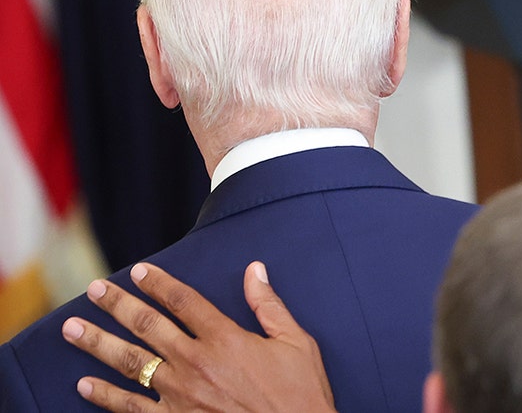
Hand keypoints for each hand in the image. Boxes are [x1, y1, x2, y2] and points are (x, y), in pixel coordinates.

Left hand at [61, 261, 335, 412]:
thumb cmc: (300, 395)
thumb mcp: (296, 343)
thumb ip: (269, 306)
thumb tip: (255, 270)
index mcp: (226, 339)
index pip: (184, 301)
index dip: (159, 283)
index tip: (137, 271)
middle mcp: (195, 363)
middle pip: (147, 326)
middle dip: (117, 305)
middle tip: (94, 290)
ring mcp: (180, 395)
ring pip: (130, 363)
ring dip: (97, 344)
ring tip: (72, 328)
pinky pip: (130, 408)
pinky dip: (105, 397)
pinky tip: (84, 386)